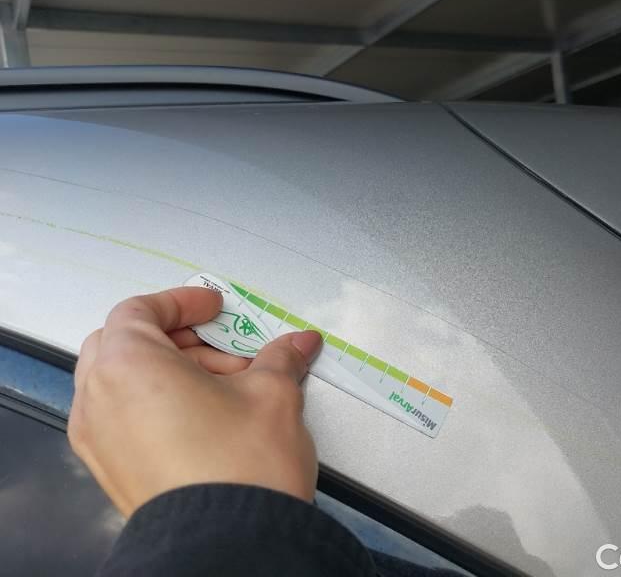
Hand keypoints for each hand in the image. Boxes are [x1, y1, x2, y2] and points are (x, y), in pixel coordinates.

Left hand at [68, 286, 322, 516]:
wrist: (233, 544)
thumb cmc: (238, 473)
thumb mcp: (272, 395)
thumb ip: (280, 358)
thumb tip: (295, 345)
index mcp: (127, 366)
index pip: (140, 311)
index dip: (183, 302)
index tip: (212, 308)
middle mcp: (99, 401)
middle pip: (126, 344)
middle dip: (180, 340)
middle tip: (224, 349)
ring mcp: (100, 441)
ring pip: (124, 383)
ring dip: (171, 373)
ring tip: (227, 389)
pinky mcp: (113, 471)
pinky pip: (125, 418)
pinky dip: (158, 405)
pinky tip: (209, 419)